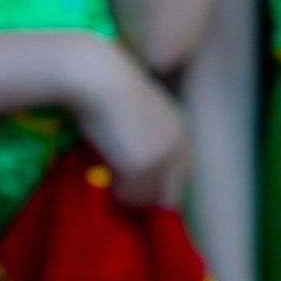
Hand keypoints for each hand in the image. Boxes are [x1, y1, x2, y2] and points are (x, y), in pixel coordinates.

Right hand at [62, 38, 190, 208]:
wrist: (98, 78)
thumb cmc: (107, 87)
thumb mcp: (137, 110)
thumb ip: (144, 134)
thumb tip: (131, 161)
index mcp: (179, 128)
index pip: (182, 171)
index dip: (163, 185)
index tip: (143, 192)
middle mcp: (177, 145)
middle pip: (171, 191)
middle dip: (150, 199)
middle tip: (125, 202)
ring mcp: (162, 157)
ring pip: (148, 197)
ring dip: (130, 198)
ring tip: (111, 191)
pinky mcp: (142, 166)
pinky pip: (129, 195)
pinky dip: (117, 195)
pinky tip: (105, 186)